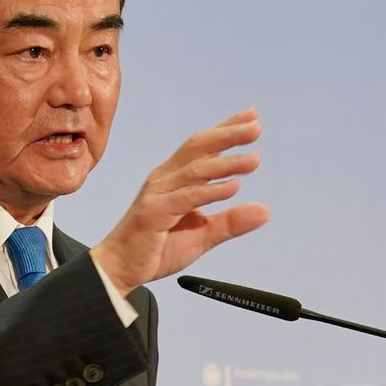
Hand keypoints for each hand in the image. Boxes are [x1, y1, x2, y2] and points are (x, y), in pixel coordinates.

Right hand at [88, 108, 269, 293]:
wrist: (121, 268)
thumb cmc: (157, 247)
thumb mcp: (204, 234)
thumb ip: (231, 221)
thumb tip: (265, 211)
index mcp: (176, 178)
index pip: (204, 146)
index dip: (227, 129)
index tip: (252, 116)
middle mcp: (166, 178)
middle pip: (199, 147)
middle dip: (228, 134)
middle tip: (256, 127)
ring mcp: (158, 193)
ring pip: (196, 170)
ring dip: (227, 163)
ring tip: (254, 160)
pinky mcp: (154, 212)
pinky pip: (187, 197)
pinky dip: (211, 191)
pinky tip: (233, 187)